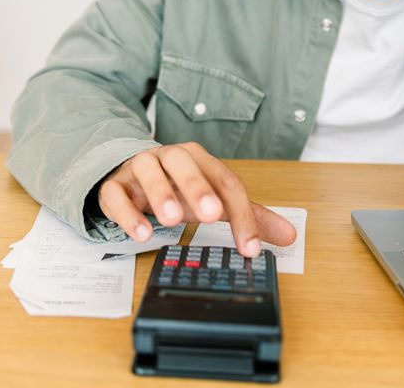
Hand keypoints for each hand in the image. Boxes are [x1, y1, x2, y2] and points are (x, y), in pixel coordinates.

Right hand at [98, 141, 296, 257]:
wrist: (130, 176)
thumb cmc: (177, 188)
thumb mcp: (213, 200)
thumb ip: (248, 215)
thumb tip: (289, 235)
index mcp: (199, 159)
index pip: (225, 180)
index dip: (241, 213)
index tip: (250, 246)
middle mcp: (169, 157)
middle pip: (184, 162)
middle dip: (198, 186)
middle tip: (211, 214)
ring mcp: (139, 168)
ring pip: (148, 170)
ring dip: (160, 193)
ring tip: (171, 220)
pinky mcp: (114, 185)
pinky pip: (116, 194)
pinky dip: (127, 212)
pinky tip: (141, 233)